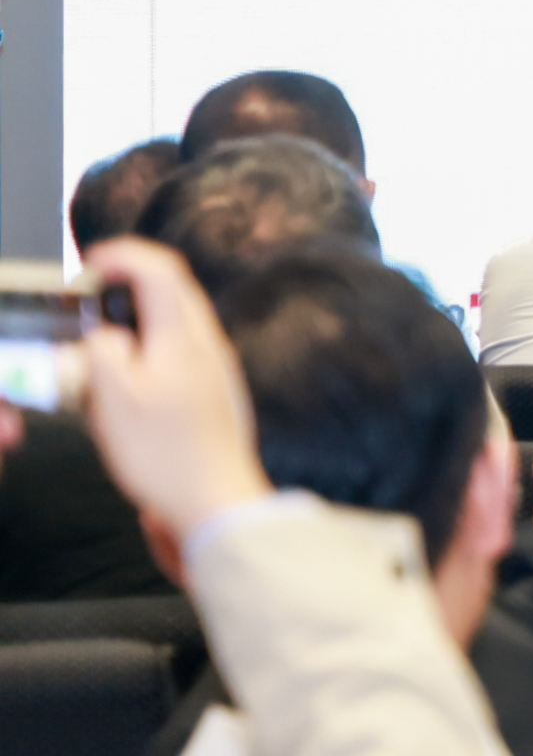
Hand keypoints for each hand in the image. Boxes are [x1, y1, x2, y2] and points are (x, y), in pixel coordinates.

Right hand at [75, 240, 272, 540]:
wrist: (216, 500)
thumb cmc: (164, 454)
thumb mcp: (113, 398)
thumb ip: (103, 351)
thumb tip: (103, 332)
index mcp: (185, 335)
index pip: (161, 268)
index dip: (123, 255)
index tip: (90, 263)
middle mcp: (209, 343)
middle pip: (174, 289)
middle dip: (130, 283)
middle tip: (91, 296)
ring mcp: (218, 367)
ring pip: (178, 321)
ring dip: (140, 318)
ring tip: (103, 342)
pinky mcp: (216, 392)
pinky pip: (182, 352)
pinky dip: (152, 348)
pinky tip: (130, 381)